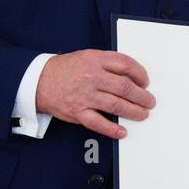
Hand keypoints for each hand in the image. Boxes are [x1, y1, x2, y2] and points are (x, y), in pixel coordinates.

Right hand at [35, 50, 154, 138]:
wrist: (38, 80)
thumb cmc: (65, 69)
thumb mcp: (87, 56)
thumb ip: (107, 64)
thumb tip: (131, 77)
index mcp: (95, 59)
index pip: (126, 65)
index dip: (141, 74)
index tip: (145, 82)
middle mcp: (91, 76)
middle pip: (125, 87)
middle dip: (142, 96)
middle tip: (149, 101)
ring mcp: (84, 95)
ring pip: (116, 105)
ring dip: (133, 111)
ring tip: (142, 114)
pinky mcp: (77, 111)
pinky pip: (98, 123)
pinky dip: (112, 129)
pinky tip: (122, 132)